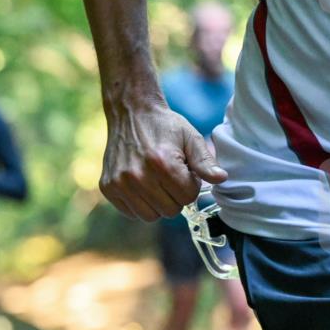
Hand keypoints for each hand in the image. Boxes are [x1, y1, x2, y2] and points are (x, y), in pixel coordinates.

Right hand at [99, 101, 226, 220]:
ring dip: (157, 204)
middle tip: (170, 178)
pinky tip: (140, 185)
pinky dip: (139, 204)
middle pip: (170, 211)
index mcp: (162, 163)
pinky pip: (131, 213)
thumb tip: (221, 179)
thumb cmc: (163, 126)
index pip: (187, 197)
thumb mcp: (190, 138)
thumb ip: (205, 161)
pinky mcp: (107, 187)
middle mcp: (138, 176)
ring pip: (150, 216)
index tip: (184, 171)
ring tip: (156, 183)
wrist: (130, 113)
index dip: (190, 185)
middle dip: (175, 197)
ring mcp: (119, 183)